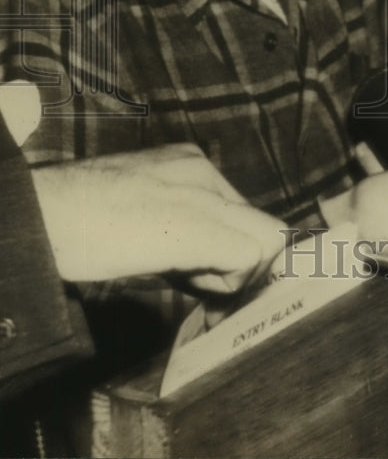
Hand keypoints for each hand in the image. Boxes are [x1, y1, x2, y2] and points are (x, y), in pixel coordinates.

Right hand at [30, 144, 285, 294]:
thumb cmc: (75, 225)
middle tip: (210, 302)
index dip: (230, 256)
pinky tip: (184, 284)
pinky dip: (226, 284)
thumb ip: (180, 233)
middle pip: (263, 225)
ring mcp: (204, 194)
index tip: (209, 288)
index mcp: (191, 165)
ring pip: (267, 240)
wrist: (41, 216)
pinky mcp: (198, 224)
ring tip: (186, 285)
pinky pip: (248, 257)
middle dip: (244, 270)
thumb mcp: (142, 218)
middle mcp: (205, 171)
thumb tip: (208, 268)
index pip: (241, 215)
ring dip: (233, 278)